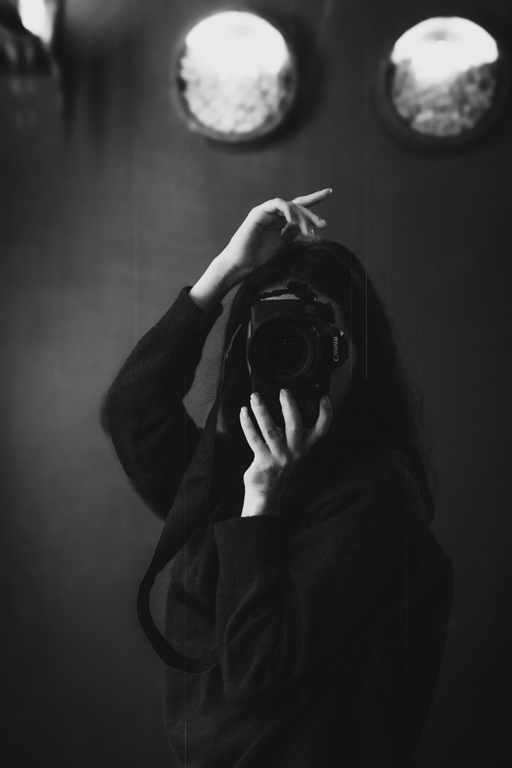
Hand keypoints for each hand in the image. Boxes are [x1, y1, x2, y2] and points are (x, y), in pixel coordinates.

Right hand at [219, 188, 331, 283]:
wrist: (242, 264)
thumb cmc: (259, 256)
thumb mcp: (283, 242)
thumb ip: (293, 231)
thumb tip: (307, 223)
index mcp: (280, 220)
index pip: (299, 207)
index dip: (314, 199)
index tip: (330, 192)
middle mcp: (274, 213)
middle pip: (298, 206)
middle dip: (311, 215)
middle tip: (322, 225)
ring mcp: (266, 211)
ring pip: (290, 205)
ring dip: (301, 217)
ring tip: (307, 230)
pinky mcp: (259, 212)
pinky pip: (276, 204)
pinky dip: (287, 209)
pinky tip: (293, 220)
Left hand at [239, 389, 332, 516]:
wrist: (267, 492)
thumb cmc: (277, 463)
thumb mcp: (290, 447)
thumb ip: (289, 430)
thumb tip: (280, 402)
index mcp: (304, 445)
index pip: (321, 429)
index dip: (326, 414)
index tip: (324, 398)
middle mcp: (295, 451)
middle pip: (296, 425)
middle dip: (289, 406)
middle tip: (283, 391)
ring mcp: (279, 457)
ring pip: (270, 430)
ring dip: (261, 411)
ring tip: (255, 397)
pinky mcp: (264, 462)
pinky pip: (254, 439)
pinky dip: (248, 424)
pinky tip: (243, 412)